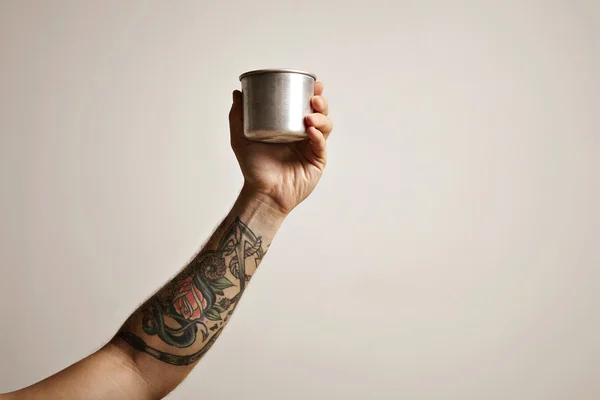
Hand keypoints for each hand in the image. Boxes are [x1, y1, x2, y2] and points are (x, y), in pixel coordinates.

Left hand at [229, 81, 332, 214]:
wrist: (262, 192)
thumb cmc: (254, 168)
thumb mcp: (241, 138)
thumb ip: (238, 117)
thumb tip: (237, 92)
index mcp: (289, 125)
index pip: (304, 104)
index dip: (311, 92)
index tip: (312, 83)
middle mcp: (303, 134)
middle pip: (319, 112)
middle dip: (320, 102)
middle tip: (314, 98)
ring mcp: (312, 147)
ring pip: (325, 126)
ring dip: (321, 118)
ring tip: (309, 117)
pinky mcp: (317, 161)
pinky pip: (321, 145)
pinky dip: (318, 136)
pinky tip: (310, 132)